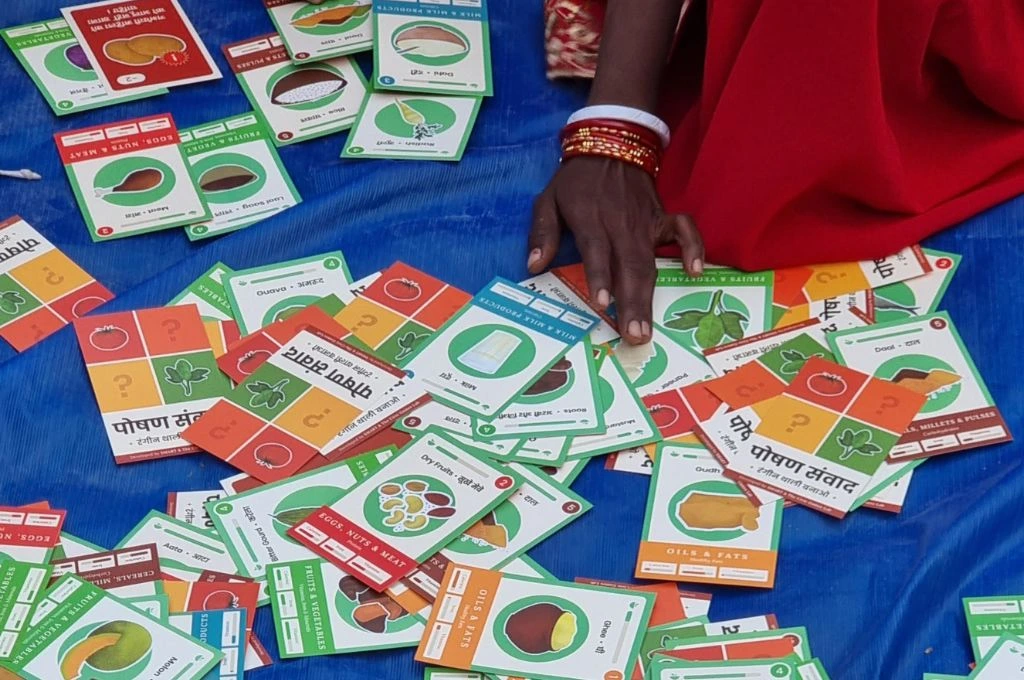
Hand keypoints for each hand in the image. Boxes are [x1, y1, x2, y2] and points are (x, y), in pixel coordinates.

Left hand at [528, 156, 703, 343]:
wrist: (611, 144)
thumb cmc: (576, 180)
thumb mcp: (548, 199)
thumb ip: (542, 232)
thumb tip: (535, 265)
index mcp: (590, 218)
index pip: (597, 250)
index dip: (601, 277)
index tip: (604, 304)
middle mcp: (620, 222)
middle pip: (628, 265)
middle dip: (631, 303)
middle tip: (634, 336)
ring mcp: (645, 221)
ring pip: (650, 262)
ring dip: (650, 296)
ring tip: (648, 329)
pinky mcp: (663, 217)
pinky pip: (684, 231)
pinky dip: (693, 248)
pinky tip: (694, 272)